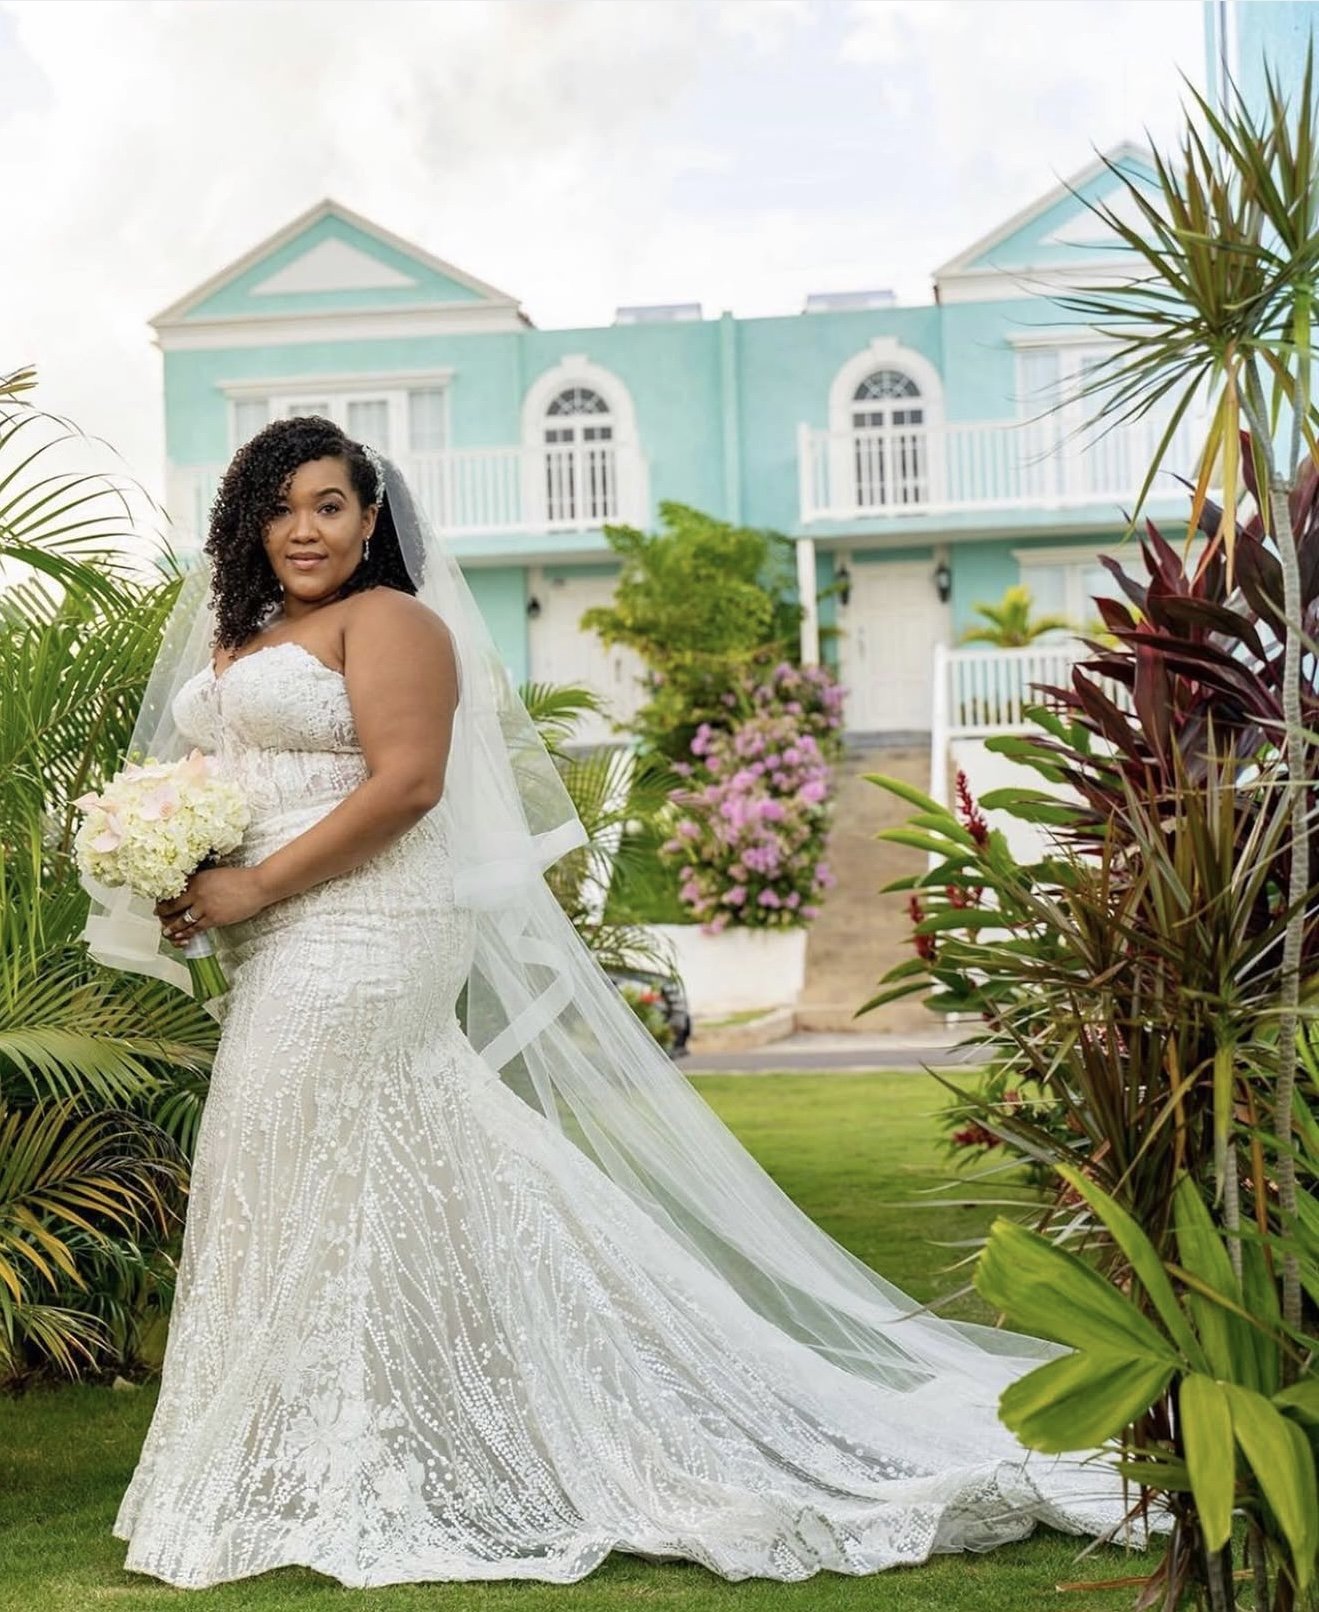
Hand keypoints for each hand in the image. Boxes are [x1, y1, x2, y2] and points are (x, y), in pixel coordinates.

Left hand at [154, 866, 270, 947]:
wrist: (257, 885)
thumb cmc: (240, 879)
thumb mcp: (216, 875)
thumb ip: (202, 883)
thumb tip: (194, 892)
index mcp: (196, 880)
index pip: (173, 892)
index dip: (165, 899)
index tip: (161, 903)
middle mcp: (196, 893)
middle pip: (173, 906)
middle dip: (163, 914)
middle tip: (159, 918)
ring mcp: (204, 907)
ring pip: (181, 920)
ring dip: (172, 928)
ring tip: (166, 932)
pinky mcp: (213, 918)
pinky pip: (195, 929)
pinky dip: (187, 934)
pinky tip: (182, 937)